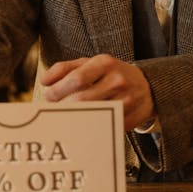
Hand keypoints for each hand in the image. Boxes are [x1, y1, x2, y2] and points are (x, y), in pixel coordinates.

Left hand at [39, 54, 155, 130]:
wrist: (147, 86)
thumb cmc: (111, 73)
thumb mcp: (91, 63)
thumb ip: (65, 68)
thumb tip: (45, 81)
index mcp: (105, 63)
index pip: (76, 78)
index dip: (58, 90)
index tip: (47, 98)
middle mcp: (117, 80)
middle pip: (82, 100)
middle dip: (62, 108)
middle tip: (52, 113)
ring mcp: (127, 100)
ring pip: (92, 115)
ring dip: (74, 119)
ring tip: (63, 119)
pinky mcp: (131, 118)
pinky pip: (105, 126)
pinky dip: (90, 128)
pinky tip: (82, 126)